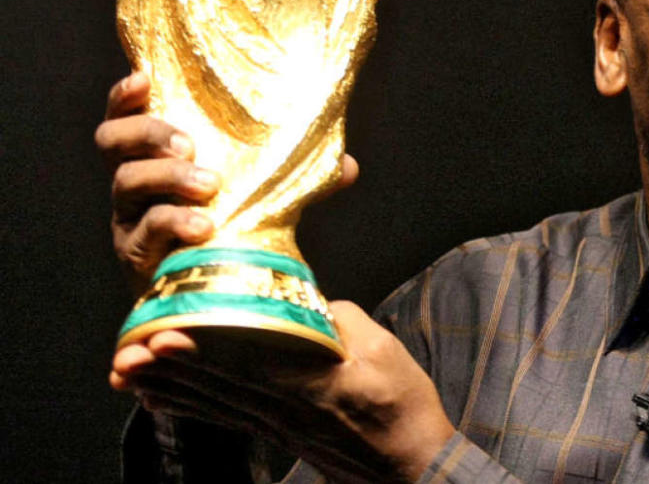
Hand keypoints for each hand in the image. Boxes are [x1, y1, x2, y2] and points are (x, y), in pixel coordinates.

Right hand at [95, 72, 358, 292]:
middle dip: (148, 133)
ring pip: (126, 182)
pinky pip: (144, 232)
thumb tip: (349, 166)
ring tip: (209, 185)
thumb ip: (301, 176)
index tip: (144, 78)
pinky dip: (174, 222)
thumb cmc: (235, 229)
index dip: (126, 95)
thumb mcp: (267, 194)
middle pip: (113, 141)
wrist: (220, 292)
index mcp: (158, 156)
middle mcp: (134, 181)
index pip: (127, 114)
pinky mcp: (136, 255)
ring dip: (167, 176)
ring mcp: (129, 218)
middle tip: (189, 144)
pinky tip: (204, 226)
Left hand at [111, 301, 454, 482]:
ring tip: (127, 368)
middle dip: (170, 365)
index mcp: (312, 382)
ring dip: (168, 383)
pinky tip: (156, 396)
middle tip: (128, 348)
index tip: (165, 335)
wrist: (407, 462)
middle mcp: (284, 407)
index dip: (203, 350)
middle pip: (218, 382)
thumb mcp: (383, 350)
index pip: (246, 363)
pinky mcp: (274, 431)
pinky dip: (187, 405)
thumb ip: (341, 319)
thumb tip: (310, 300)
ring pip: (213, 399)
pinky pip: (222, 416)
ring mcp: (276, 423)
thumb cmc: (401, 405)